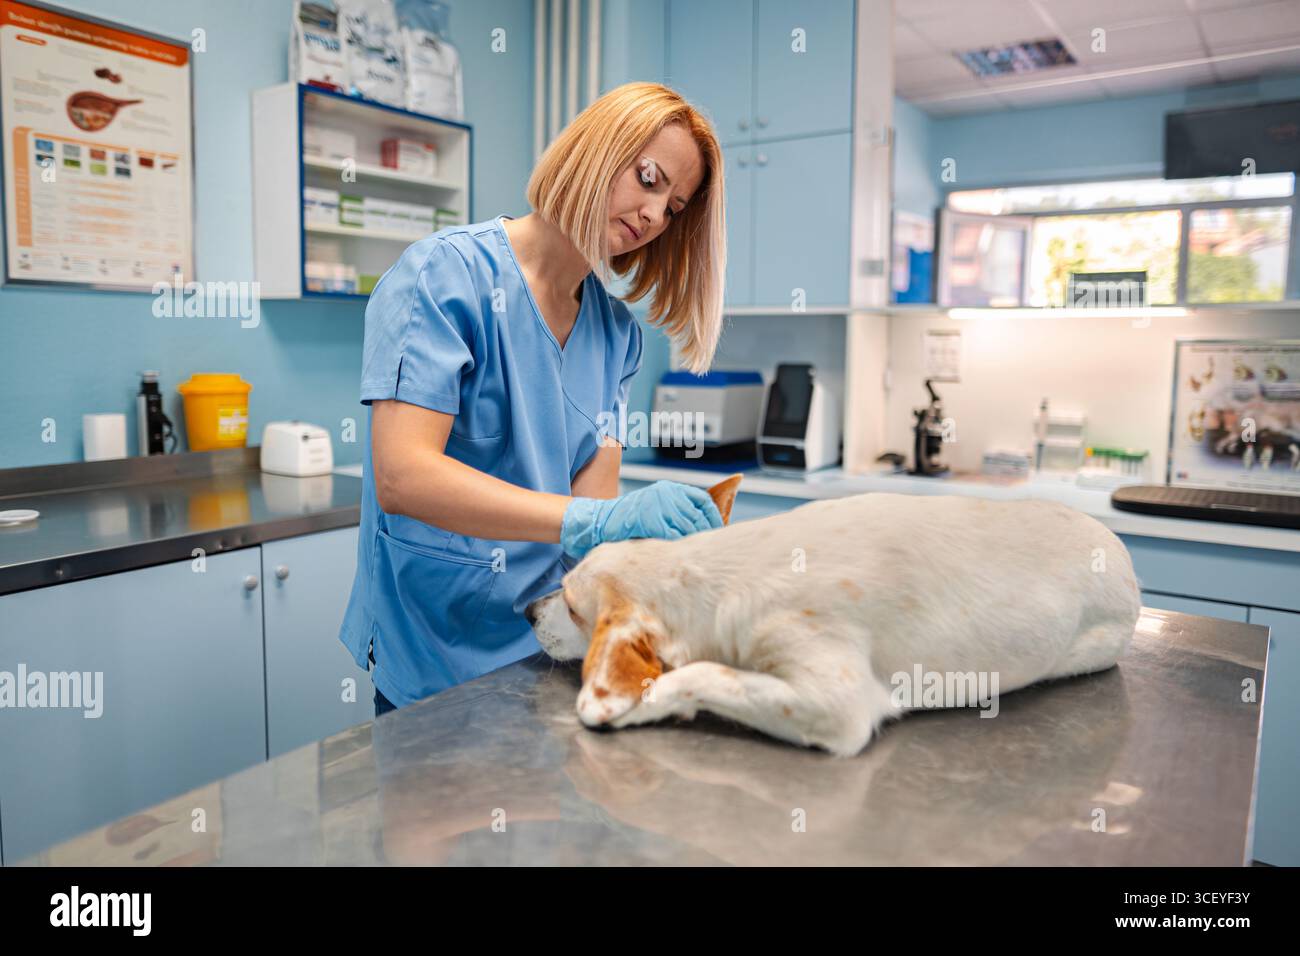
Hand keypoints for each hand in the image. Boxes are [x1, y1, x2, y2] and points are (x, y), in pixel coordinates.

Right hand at [561, 480, 723, 557]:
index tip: (717, 530)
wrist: (601, 521)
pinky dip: (680, 545)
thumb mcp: (655, 504)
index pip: (702, 500)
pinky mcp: (651, 521)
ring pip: (688, 527)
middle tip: (709, 547)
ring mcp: (659, 506)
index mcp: (670, 488)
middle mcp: (667, 494)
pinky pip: (674, 535)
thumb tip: (702, 526)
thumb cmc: (629, 518)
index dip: (713, 517)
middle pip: (698, 516)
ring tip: (697, 553)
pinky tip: (680, 553)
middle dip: (705, 533)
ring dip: (694, 541)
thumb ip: (676, 509)